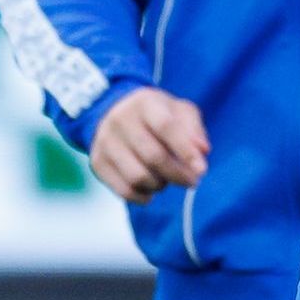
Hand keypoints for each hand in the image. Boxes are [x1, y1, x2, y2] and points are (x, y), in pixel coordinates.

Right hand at [84, 89, 209, 201]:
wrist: (113, 111)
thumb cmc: (156, 114)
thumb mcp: (178, 110)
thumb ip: (194, 129)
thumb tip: (202, 152)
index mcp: (144, 103)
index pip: (166, 127)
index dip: (186, 151)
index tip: (202, 170)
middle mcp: (120, 120)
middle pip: (153, 156)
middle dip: (178, 175)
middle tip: (192, 182)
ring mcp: (106, 141)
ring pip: (138, 177)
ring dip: (160, 185)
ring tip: (166, 180)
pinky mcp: (98, 162)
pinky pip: (123, 190)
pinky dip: (142, 197)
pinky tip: (151, 190)